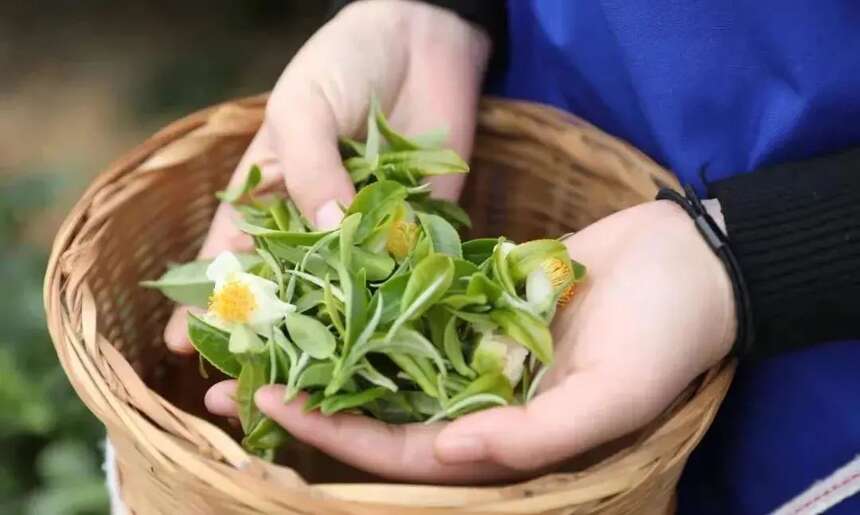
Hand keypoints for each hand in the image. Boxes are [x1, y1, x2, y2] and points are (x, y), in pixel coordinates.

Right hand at [164, 0, 489, 352]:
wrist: (420, 38)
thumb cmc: (342, 64)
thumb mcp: (304, 109)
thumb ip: (310, 171)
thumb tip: (329, 233)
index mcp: (270, 196)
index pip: (231, 257)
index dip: (205, 299)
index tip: (181, 345)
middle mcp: (312, 225)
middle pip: (286, 291)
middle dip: (267, 335)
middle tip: (246, 387)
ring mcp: (364, 233)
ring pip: (345, 294)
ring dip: (334, 335)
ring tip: (317, 382)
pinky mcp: (416, 230)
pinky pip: (406, 272)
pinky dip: (400, 303)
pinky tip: (391, 343)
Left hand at [206, 200, 736, 482]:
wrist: (695, 261)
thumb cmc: (667, 335)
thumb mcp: (614, 396)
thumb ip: (535, 437)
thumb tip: (445, 456)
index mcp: (505, 439)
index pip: (405, 453)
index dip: (337, 436)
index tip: (275, 403)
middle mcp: (480, 400)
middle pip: (379, 408)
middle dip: (310, 396)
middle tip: (232, 377)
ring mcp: (477, 347)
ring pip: (387, 356)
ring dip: (329, 345)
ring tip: (265, 327)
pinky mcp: (480, 299)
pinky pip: (416, 304)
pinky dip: (372, 297)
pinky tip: (326, 279)